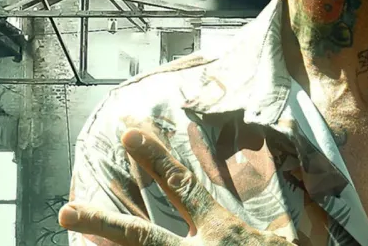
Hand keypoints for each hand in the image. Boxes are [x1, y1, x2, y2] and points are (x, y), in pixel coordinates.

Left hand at [60, 130, 293, 245]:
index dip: (156, 158)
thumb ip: (282, 225)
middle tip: (65, 210)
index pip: (183, 188)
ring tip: (71, 235)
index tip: (130, 133)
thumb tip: (301, 196)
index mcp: (221, 231)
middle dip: (101, 222)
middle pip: (140, 237)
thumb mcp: (286, 242)